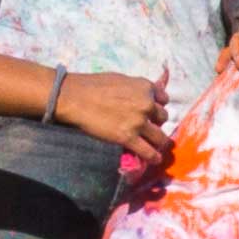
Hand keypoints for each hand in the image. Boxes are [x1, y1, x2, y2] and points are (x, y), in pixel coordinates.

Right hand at [52, 67, 173, 161]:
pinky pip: (148, 151)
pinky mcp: (128, 138)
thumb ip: (136, 88)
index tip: (152, 112)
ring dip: (159, 142)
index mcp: (145, 87)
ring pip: (159, 137)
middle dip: (156, 122)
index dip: (157, 106)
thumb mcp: (121, 79)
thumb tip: (143, 94)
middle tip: (147, 127)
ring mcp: (139, 122)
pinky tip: (155, 159)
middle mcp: (147, 104)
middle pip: (162, 118)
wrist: (75, 98)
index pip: (163, 99)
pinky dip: (153, 157)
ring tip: (157, 147)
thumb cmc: (93, 85)